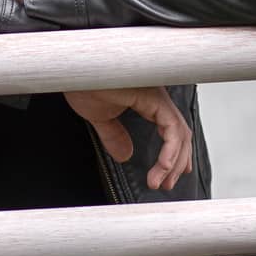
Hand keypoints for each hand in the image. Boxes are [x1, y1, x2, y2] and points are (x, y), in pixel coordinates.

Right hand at [64, 87, 192, 190]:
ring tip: (162, 181)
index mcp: (147, 99)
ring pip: (179, 133)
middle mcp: (156, 96)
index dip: (175, 152)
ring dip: (173, 162)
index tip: (170, 172)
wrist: (75, 71)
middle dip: (177, 162)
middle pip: (180, 133)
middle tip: (167, 184)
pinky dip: (171, 150)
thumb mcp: (101, 117)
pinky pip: (172, 127)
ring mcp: (157, 96)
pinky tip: (164, 166)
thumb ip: (114, 136)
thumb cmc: (85, 82)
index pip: (172, 128)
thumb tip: (125, 155)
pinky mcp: (153, 98)